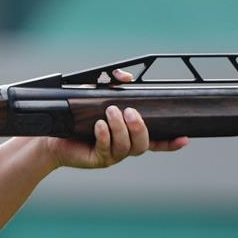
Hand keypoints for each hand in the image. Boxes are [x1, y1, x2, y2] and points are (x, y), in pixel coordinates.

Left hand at [45, 70, 188, 168]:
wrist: (52, 135)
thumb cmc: (77, 115)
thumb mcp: (96, 93)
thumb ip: (113, 83)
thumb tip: (127, 78)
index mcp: (129, 134)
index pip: (156, 140)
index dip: (170, 142)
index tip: (185, 138)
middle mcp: (123, 147)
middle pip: (143, 144)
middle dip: (139, 127)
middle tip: (129, 111)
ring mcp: (111, 155)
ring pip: (125, 147)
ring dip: (121, 128)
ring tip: (110, 111)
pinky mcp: (96, 159)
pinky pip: (106, 149)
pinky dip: (105, 135)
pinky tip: (99, 125)